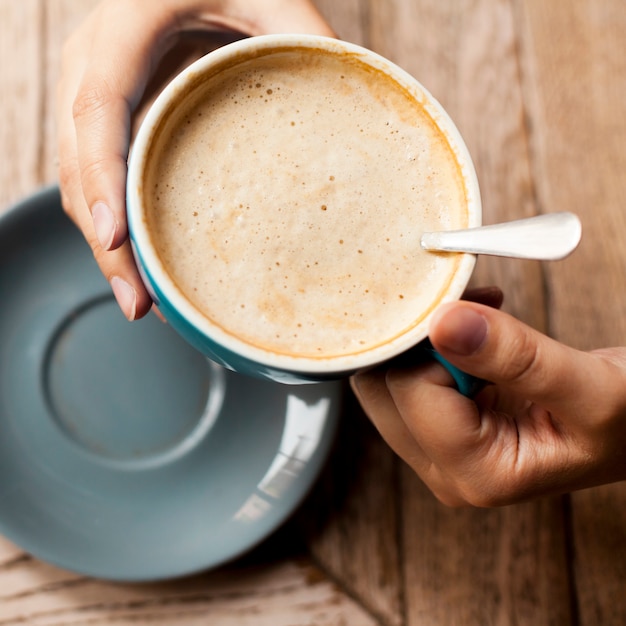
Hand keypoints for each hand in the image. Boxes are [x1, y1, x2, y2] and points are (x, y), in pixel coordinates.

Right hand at [57, 0, 334, 319]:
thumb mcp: (274, 1)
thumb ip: (307, 44)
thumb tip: (362, 120)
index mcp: (129, 25)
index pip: (99, 107)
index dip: (102, 177)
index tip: (116, 239)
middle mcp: (95, 59)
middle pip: (80, 160)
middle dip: (104, 238)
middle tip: (137, 302)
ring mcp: (93, 88)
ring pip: (79, 175)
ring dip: (105, 240)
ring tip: (141, 297)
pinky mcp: (111, 113)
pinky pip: (98, 172)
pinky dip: (114, 219)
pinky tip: (139, 256)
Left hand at [351, 291, 625, 506]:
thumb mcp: (590, 388)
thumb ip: (517, 357)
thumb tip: (443, 322)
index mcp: (474, 474)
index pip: (409, 390)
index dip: (436, 342)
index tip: (478, 310)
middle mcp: (444, 469)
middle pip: (381, 389)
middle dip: (421, 339)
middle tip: (474, 309)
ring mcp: (437, 449)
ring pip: (384, 380)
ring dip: (424, 339)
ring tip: (481, 319)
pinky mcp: (439, 426)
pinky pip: (403, 375)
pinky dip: (430, 344)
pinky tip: (475, 330)